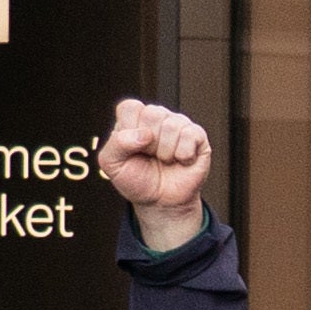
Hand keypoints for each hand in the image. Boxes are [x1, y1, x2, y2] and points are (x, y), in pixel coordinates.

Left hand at [96, 98, 213, 244]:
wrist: (161, 202)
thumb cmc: (137, 180)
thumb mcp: (112, 165)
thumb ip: (116, 144)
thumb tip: (144, 135)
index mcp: (134, 118)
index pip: (130, 107)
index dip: (129, 129)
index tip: (132, 148)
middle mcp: (157, 117)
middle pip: (152, 114)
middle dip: (149, 144)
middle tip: (150, 156)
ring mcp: (179, 124)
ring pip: (171, 126)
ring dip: (165, 152)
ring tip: (165, 160)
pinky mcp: (198, 136)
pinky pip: (190, 135)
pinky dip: (183, 154)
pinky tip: (181, 160)